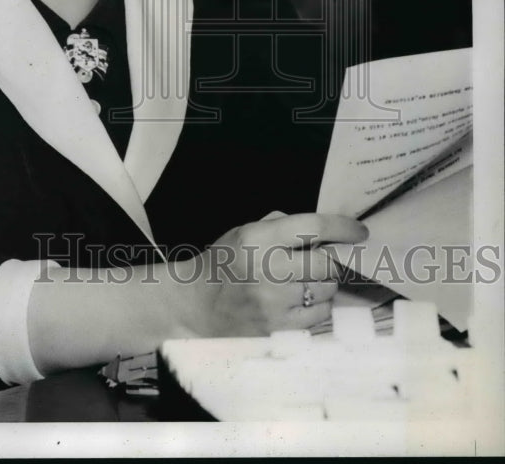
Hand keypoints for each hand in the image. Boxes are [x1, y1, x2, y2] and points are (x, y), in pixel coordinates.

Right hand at [171, 213, 368, 337]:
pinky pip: (319, 316)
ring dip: (323, 284)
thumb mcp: (244, 231)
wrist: (196, 305)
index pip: (313, 227)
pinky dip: (318, 306)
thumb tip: (322, 231)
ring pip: (326, 291)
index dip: (343, 227)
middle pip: (326, 263)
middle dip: (329, 260)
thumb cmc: (223, 263)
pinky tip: (301, 301)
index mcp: (259, 239)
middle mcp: (269, 270)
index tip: (359, 231)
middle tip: (319, 261)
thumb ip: (281, 225)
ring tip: (305, 282)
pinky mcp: (279, 329)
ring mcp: (275, 303)